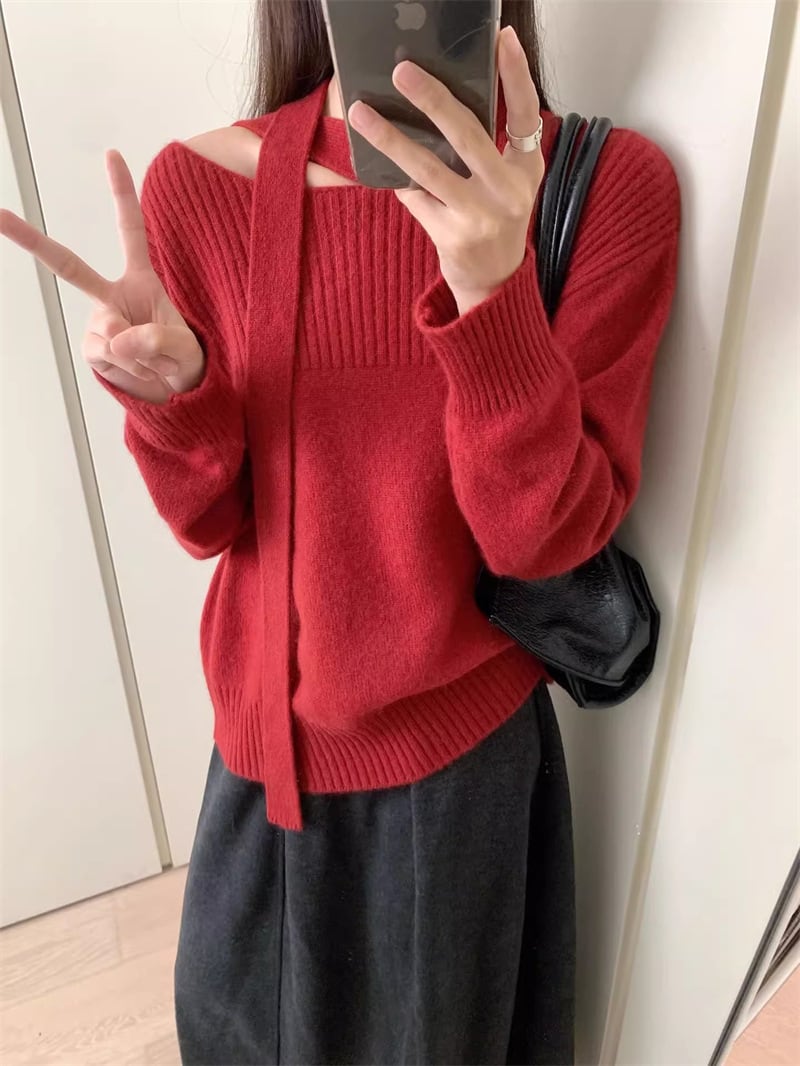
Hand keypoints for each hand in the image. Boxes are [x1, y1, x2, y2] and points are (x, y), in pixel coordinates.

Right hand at [0, 150, 203, 403]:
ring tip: (155, 362)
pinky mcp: (92, 349)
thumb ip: (157, 339)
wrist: (178, 393)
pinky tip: (139, 370)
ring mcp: (98, 322)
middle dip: (30, 241)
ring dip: (139, 354)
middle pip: (68, 265)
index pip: (130, 230)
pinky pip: (106, 356)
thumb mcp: (185, 348)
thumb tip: (117, 335)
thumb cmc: (184, 359)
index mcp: (140, 280)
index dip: (121, 193)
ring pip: (108, 332)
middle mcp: (112, 296)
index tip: (112, 155)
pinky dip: (129, 368)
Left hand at [348, 25, 544, 317]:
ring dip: (391, 138)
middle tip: (402, 72)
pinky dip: (397, 179)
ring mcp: (480, 217)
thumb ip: (490, 146)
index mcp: (526, 169)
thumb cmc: (496, 219)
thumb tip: (443, 97)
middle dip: (433, 100)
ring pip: (429, 168)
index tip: (502, 39)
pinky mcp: (453, 237)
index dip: (516, 75)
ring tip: (361, 113)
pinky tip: (377, 162)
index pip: (525, 114)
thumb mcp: (507, 181)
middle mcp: (508, 192)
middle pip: (468, 135)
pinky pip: (415, 197)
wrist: (494, 282)